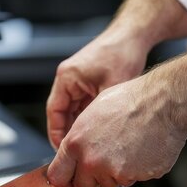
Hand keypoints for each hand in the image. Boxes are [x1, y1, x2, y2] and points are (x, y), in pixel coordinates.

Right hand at [46, 34, 147, 149]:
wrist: (133, 35)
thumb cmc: (121, 52)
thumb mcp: (111, 88)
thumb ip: (98, 112)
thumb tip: (93, 136)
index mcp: (66, 77)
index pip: (54, 111)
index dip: (56, 133)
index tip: (62, 150)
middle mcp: (68, 78)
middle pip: (61, 113)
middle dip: (69, 133)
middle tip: (78, 151)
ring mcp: (77, 80)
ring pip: (72, 110)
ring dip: (79, 125)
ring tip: (89, 144)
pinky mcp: (87, 81)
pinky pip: (82, 104)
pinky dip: (87, 117)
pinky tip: (97, 130)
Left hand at [47, 77, 186, 186]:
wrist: (163, 102)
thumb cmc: (129, 100)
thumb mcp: (90, 114)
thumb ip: (77, 140)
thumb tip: (72, 155)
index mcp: (75, 143)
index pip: (57, 177)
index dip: (64, 180)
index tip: (70, 180)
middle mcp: (91, 161)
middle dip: (92, 179)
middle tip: (105, 162)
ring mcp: (114, 171)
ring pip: (109, 184)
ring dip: (115, 173)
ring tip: (128, 147)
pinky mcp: (136, 177)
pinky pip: (131, 180)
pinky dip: (135, 171)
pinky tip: (141, 150)